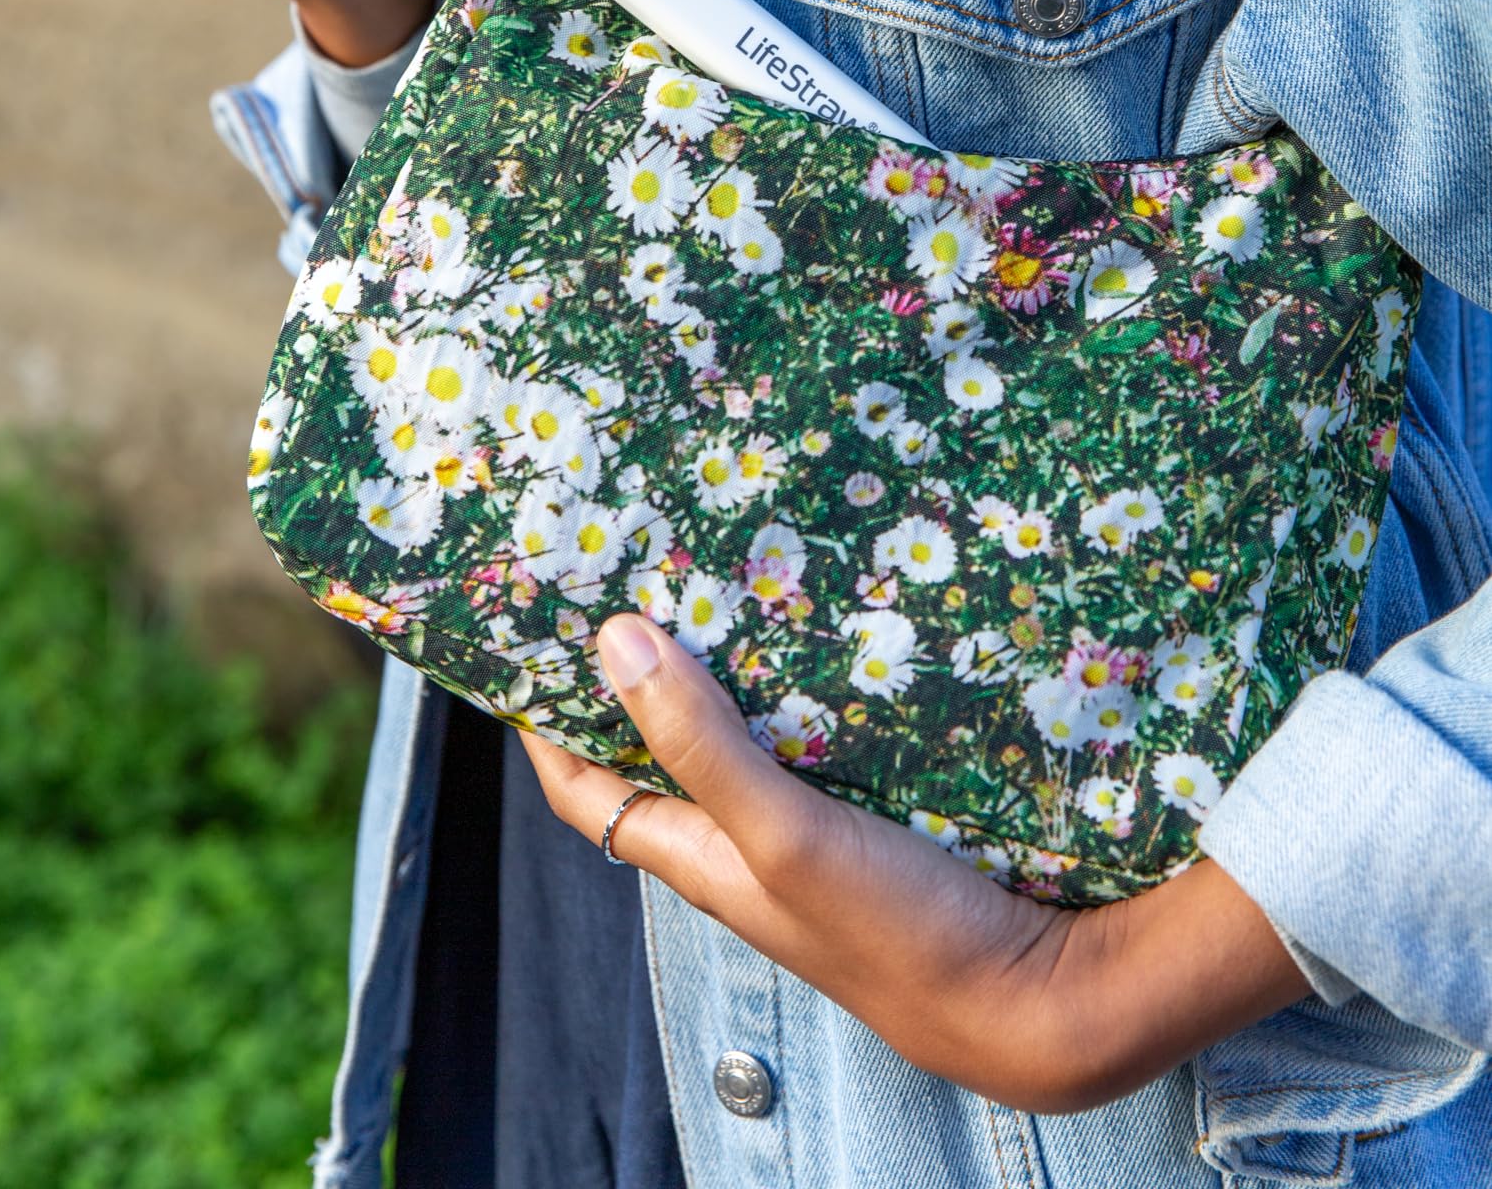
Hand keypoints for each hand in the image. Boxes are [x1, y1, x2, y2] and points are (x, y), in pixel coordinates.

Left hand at [524, 614, 1305, 1115]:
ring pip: (751, 733)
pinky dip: (812, 681)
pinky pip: (827, 735)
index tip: (521, 632)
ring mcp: (819, 830)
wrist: (1044, 998)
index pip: (585, 785)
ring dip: (732, 664)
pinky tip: (835, 623)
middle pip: (666, 748)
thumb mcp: (785, 838)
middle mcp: (750, 845)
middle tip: (629, 568)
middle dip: (639, 669)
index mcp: (705, 860)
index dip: (545, 719)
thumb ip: (702, 747)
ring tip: (725, 567)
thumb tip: (613, 641)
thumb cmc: (902, 938)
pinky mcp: (884, 814)